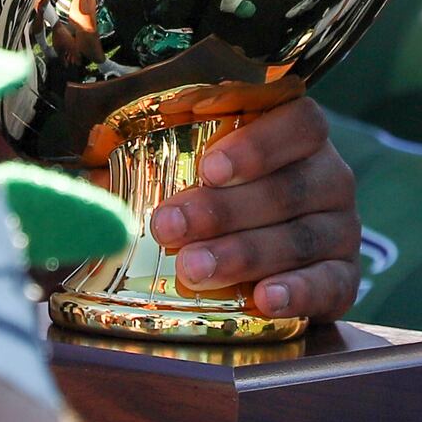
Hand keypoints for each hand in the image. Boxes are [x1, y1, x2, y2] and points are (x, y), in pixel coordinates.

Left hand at [145, 97, 360, 322]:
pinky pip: (333, 284)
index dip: (259, 143)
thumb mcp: (178, 170)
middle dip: (225, 209)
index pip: (299, 123)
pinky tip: (265, 299)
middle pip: (290, 186)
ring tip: (195, 269)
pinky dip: (299, 292)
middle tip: (170, 226)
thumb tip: (77, 167)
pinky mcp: (345, 278)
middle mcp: (328, 177)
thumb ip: (139, 159)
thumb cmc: (210, 200)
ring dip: (246, 253)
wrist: (259, 262)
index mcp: (296, 136)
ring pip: (303, 237)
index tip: (210, 167)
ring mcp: (341, 229)